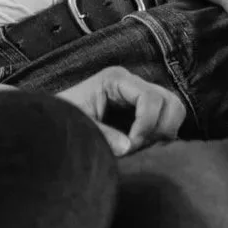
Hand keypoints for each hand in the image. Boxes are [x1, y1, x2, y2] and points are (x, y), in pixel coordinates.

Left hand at [56, 66, 186, 155]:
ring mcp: (140, 94)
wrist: (53, 119)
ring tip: (142, 147)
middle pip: (170, 101)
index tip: (132, 146)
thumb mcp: (80, 126)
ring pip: (174, 109)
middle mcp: (132, 82)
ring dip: (164, 132)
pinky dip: (161, 134)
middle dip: (160, 128)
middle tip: (139, 148)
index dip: (147, 124)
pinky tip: (143, 146)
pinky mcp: (143, 108)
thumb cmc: (63, 117)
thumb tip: (129, 146)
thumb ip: (103, 135)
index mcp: (115, 79)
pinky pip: (166, 119)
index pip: (150, 98)